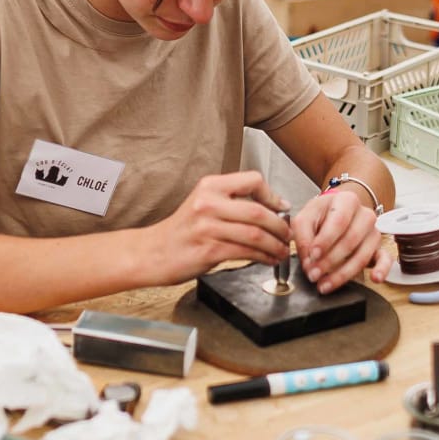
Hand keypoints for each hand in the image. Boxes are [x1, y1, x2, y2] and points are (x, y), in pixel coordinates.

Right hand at [145, 171, 290, 283]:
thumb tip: (270, 207)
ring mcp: (208, 227)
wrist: (152, 252)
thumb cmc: (181, 232)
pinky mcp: (208, 250)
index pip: (253, 180)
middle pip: (258, 211)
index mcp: (210, 186)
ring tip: (281, 250)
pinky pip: (245, 252)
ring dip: (274, 245)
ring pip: (255, 234)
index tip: (282, 208)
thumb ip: (231, 202)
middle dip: (279, 226)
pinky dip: (263, 257)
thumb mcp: (203, 204)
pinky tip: (268, 259)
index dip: (273, 195)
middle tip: (286, 234)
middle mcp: (208, 202)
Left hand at [290, 188, 393, 292]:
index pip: (339, 221)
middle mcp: (365, 215)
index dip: (325, 240)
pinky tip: (375, 278)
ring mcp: (373, 232)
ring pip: (362, 255)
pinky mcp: (379, 248)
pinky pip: (385, 259)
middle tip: (314, 274)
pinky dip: (382, 270)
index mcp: (347, 201)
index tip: (313, 255)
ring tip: (325, 284)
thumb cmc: (322, 216)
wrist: (337, 213)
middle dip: (330, 261)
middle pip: (350, 240)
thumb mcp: (306, 218)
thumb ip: (303, 236)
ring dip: (343, 274)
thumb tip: (308, 261)